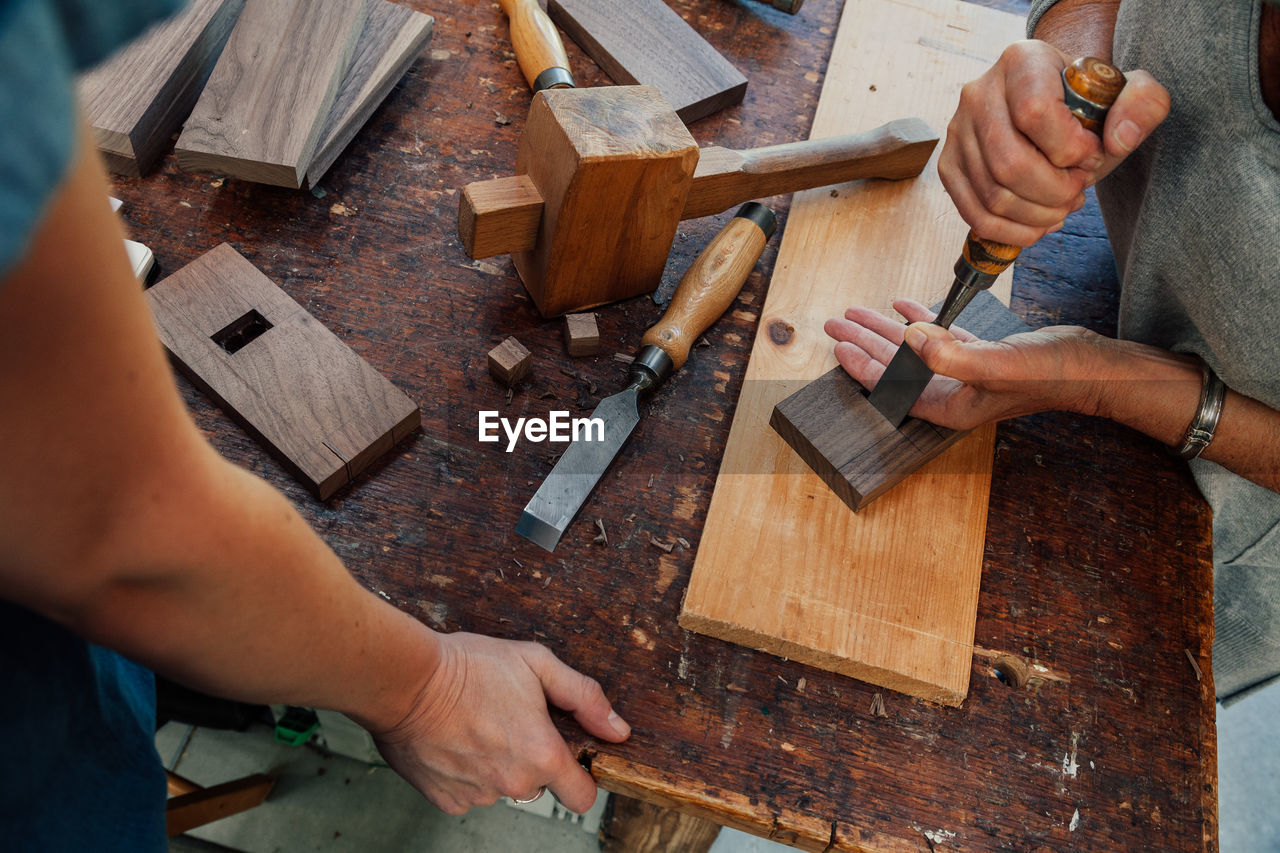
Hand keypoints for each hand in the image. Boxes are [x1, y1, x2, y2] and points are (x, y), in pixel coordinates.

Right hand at [368, 632, 629, 815]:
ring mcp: (478, 796)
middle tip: (509, 720)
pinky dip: (465, 773)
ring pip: (501, 787)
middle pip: (539, 786)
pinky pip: (468, 792)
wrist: (406, 681)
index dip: (580, 776)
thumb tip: (619, 730)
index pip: (582, 797)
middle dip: (531, 759)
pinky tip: (454, 740)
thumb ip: (584, 697)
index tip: (567, 754)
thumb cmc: (470, 666)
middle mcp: (513, 784)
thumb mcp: (537, 663)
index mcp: (542, 756)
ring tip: (476, 724)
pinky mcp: (446, 800)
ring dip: (496, 765)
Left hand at [825, 298, 1106, 429]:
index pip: (893, 387)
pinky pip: (941, 338)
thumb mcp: (996, 364)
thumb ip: (950, 354)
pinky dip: (920, 320)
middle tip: (835, 324)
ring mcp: (968, 373)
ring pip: (915, 350)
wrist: (1095, 366)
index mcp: (950, 404)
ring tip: (858, 312)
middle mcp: (954, 391)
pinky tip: (903, 305)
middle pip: (896, 367)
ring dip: (886, 330)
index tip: (839, 346)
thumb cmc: (1052, 373)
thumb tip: (910, 337)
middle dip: (864, 344)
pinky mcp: (984, 355)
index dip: (862, 366)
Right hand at [938, 40, 1169, 245]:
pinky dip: (1010, 232)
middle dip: (1054, 192)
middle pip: (1010, 164)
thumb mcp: (1125, 93)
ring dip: (1036, 215)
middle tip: (1077, 193)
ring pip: (993, 195)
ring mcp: (958, 133)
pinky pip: (974, 214)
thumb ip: (1143, 104)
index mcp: (1020, 62)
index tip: (1091, 157)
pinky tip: (1036, 225)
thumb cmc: (1084, 104)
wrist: (1050, 105)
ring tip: (1061, 207)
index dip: (1070, 150)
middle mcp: (978, 94)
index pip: (1035, 114)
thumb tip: (1118, 140)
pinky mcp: (949, 167)